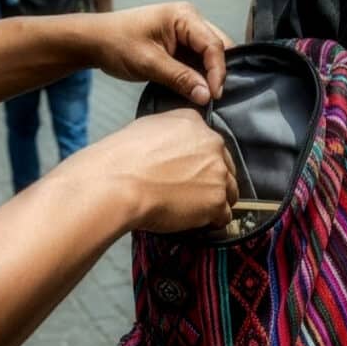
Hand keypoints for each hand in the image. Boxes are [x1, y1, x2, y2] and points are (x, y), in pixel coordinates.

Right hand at [55, 109, 237, 232]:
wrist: (117, 185)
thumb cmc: (122, 159)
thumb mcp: (147, 127)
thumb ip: (171, 132)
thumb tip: (173, 144)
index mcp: (194, 123)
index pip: (210, 143)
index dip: (202, 161)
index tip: (192, 172)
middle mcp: (212, 144)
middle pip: (225, 166)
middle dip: (213, 180)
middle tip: (193, 193)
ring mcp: (218, 173)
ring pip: (229, 191)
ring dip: (215, 201)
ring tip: (194, 210)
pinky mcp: (216, 200)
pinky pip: (224, 215)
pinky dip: (213, 221)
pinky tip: (197, 222)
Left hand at [88, 3, 234, 105]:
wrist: (93, 41)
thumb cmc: (115, 43)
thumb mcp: (148, 63)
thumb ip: (180, 78)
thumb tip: (206, 96)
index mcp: (184, 16)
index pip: (214, 45)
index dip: (217, 71)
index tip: (214, 95)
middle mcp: (190, 19)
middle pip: (218, 47)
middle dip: (217, 72)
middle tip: (212, 97)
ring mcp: (186, 30)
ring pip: (210, 54)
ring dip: (208, 74)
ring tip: (204, 95)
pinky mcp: (181, 42)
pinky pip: (198, 58)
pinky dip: (199, 74)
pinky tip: (195, 88)